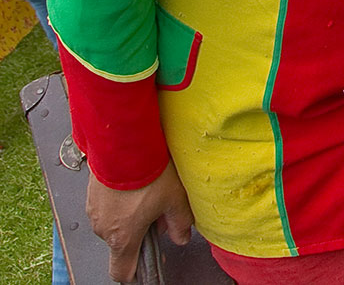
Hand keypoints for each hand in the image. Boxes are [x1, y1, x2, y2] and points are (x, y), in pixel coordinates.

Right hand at [88, 162, 192, 282]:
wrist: (124, 143)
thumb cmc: (149, 171)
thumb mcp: (175, 199)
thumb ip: (180, 223)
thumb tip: (181, 237)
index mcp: (123, 237)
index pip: (121, 271)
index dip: (134, 272)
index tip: (144, 265)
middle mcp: (104, 229)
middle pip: (122, 242)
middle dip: (141, 231)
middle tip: (159, 210)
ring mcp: (94, 211)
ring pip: (115, 223)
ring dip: (130, 215)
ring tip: (148, 191)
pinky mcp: (90, 195)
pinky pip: (107, 206)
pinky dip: (120, 201)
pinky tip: (135, 182)